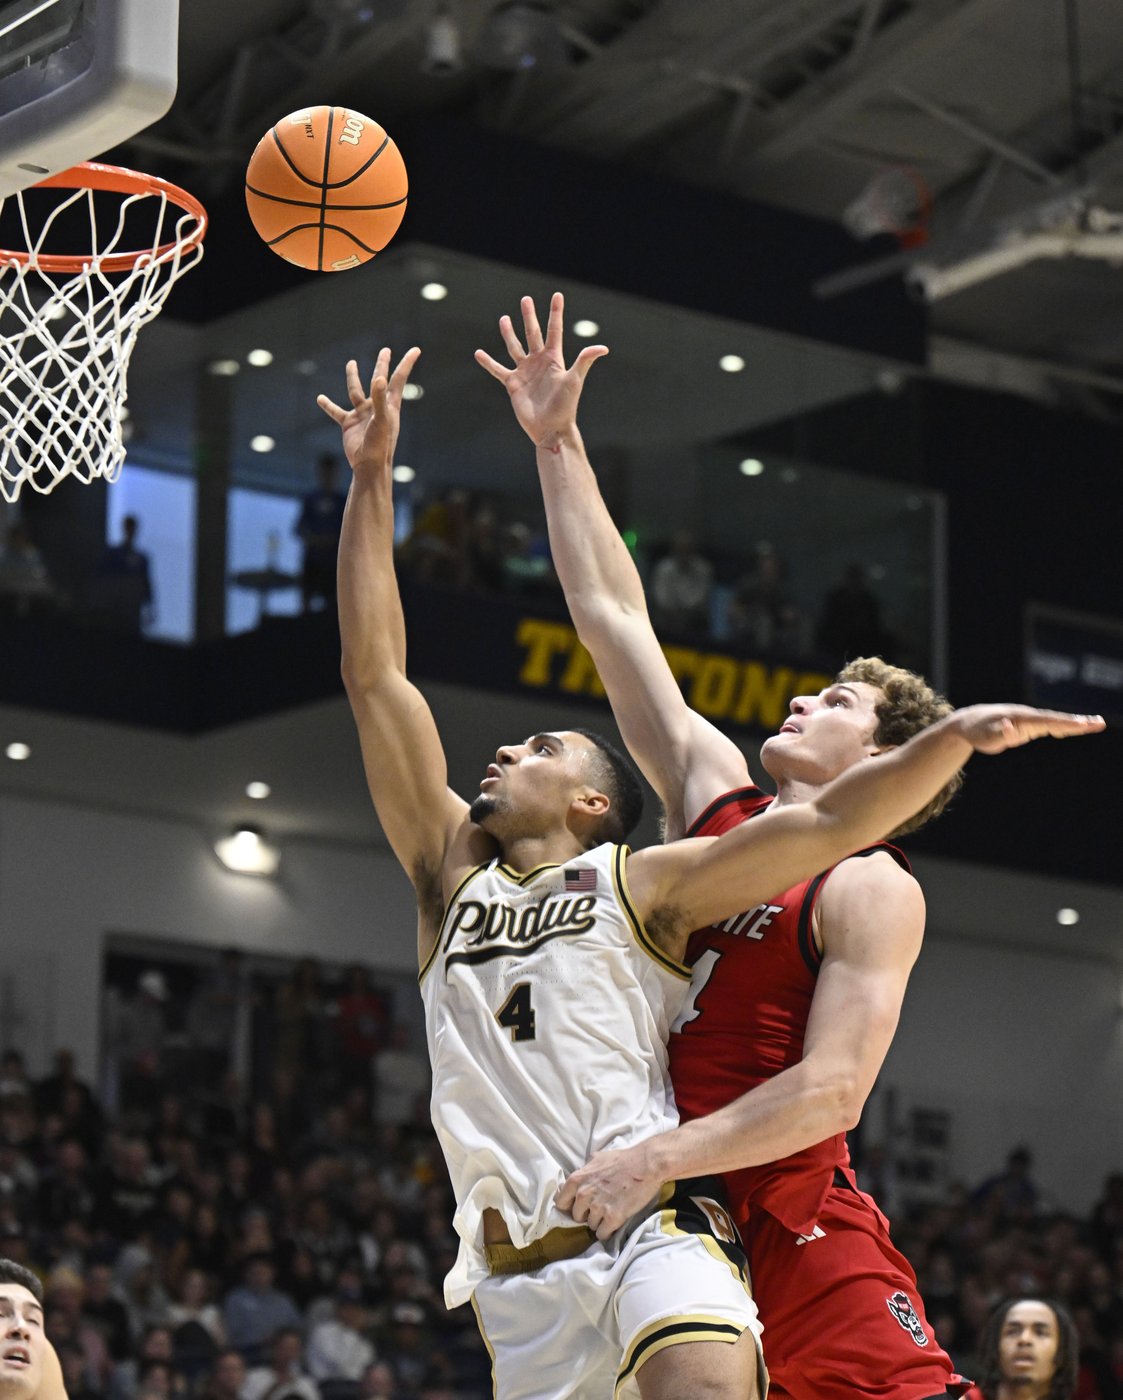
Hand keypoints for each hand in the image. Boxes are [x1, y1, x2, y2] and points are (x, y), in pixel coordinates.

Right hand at [316, 346, 420, 476]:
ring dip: (353, 377)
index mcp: (390, 404)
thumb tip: (379, 378)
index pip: (398, 378)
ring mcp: (363, 414)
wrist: (368, 465)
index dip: (406, 363)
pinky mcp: (349, 424)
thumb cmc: (380, 444)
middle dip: (382, 365)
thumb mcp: (382, 420)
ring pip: (356, 391)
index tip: (416, 349)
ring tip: (351, 363)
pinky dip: (328, 405)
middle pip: (380, 380)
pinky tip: (320, 398)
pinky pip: (336, 412)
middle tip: (385, 350)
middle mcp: (377, 407)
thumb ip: (380, 399)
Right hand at [475, 292, 607, 448]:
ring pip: (515, 347)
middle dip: (529, 317)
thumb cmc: (566, 406)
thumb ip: (584, 361)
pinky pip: (498, 370)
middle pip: (533, 334)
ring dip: (509, 333)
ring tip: (504, 318)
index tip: (557, 295)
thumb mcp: (575, 380)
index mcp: (554, 358)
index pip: (554, 330)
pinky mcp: (513, 384)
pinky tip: (478, 353)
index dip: (556, 313)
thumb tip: (603, 348)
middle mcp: (539, 362)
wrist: (551, 427)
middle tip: (526, 299)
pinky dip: (488, 362)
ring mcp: (525, 372)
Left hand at [555, 1142, 661, 1239]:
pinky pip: (602, 1234)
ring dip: (599, 1222)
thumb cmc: (623, 1159)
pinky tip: (615, 1222)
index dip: (570, 1206)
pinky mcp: (612, 1218)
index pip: (561, 1203)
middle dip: (587, 1214)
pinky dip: (608, 1231)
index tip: (579, 1207)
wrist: (646, 1164)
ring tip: (611, 1212)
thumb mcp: (597, 1158)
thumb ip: (585, 1170)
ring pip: (591, 1226)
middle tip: (600, 1208)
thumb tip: (580, 1177)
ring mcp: (598, 1207)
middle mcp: (584, 1194)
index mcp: (577, 1179)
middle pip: (576, 1217)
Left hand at [953, 704, 1104, 753]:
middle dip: (1078, 722)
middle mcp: (1028, 716)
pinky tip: (1077, 727)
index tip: (1083, 724)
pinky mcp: (1027, 726)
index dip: (1066, 723)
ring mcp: (1029, 720)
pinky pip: (1050, 725)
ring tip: (1097, 724)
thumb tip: (1010, 728)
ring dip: (1076, 723)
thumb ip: (998, 733)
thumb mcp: (985, 736)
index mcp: (1021, 718)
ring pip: (1055, 721)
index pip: (1048, 721)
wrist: (968, 723)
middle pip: (1057, 719)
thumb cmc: (977, 732)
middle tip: (1100, 723)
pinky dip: (1065, 725)